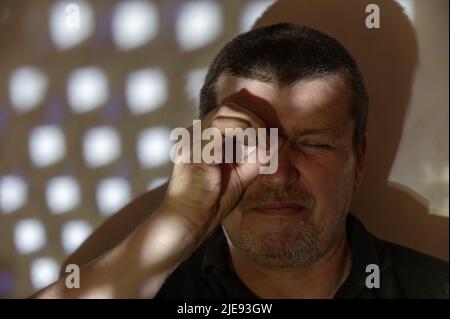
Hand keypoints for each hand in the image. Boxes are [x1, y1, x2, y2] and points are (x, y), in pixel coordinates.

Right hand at [162, 103, 266, 239]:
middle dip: (253, 120)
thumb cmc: (211, 202)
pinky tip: (254, 149)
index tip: (269, 141)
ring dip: (251, 125)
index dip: (252, 121)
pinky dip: (244, 133)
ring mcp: (193, 140)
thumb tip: (278, 140)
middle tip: (268, 141)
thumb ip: (256, 158)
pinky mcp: (196, 149)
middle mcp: (195, 134)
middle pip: (228, 108)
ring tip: (262, 145)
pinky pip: (222, 128)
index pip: (229, 114)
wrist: (189, 221)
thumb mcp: (241, 176)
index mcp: (203, 139)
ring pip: (226, 112)